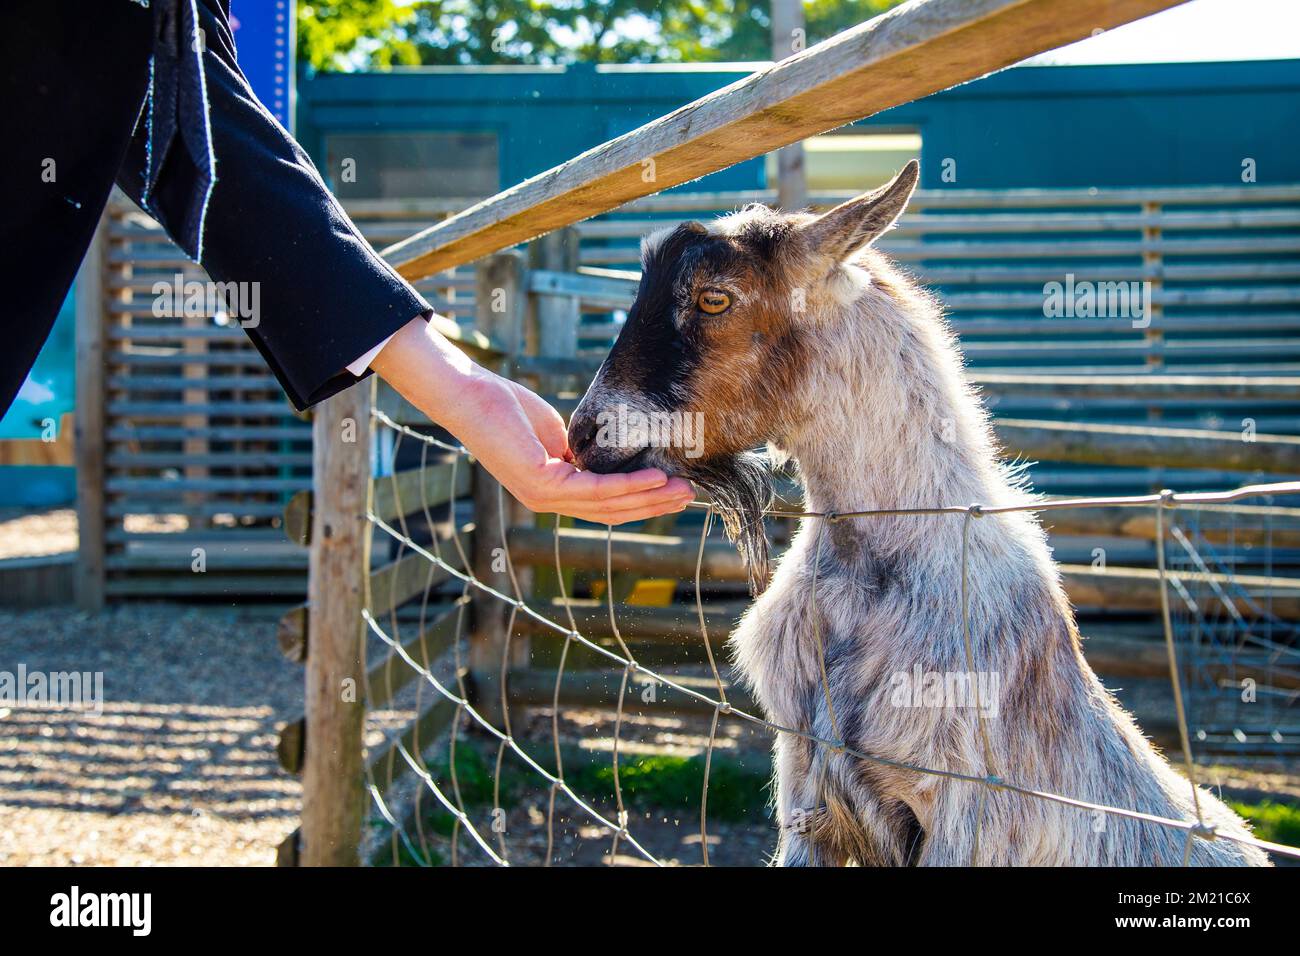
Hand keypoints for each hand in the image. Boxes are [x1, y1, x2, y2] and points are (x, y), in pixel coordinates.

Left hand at [371, 319, 694, 523]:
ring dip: (649, 498)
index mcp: (551, 491)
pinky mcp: (540, 484)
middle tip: (689, 498)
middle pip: (611, 512)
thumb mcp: (555, 434)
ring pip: (607, 505)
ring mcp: (542, 497)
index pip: (602, 505)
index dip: (640, 501)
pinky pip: (594, 489)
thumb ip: (580, 452)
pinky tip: (654, 477)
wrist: (471, 395)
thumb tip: (608, 456)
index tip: (672, 490)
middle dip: (653, 505)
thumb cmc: (506, 408)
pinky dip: (627, 486)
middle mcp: (547, 502)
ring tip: (681, 490)